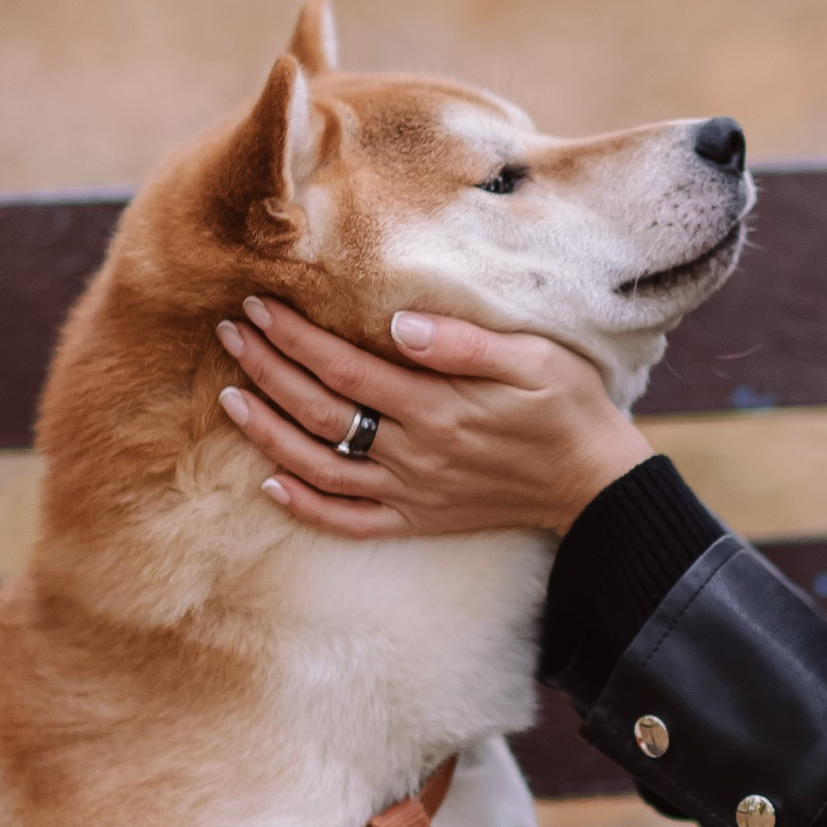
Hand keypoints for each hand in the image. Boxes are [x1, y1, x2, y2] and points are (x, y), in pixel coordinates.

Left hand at [216, 295, 651, 540]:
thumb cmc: (569, 408)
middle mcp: (414, 454)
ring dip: (269, 433)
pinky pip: (348, 521)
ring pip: (319, 467)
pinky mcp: (418, 519)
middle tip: (231, 335)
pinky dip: (305, 506)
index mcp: (437, 408)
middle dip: (267, 370)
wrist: (595, 484)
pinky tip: (271, 484)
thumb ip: (463, 343)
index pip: (345, 367)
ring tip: (231, 399)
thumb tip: (397, 324)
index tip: (260, 305)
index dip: (295, 337)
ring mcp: (411, 493)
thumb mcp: (534, 359)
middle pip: (320, 411)